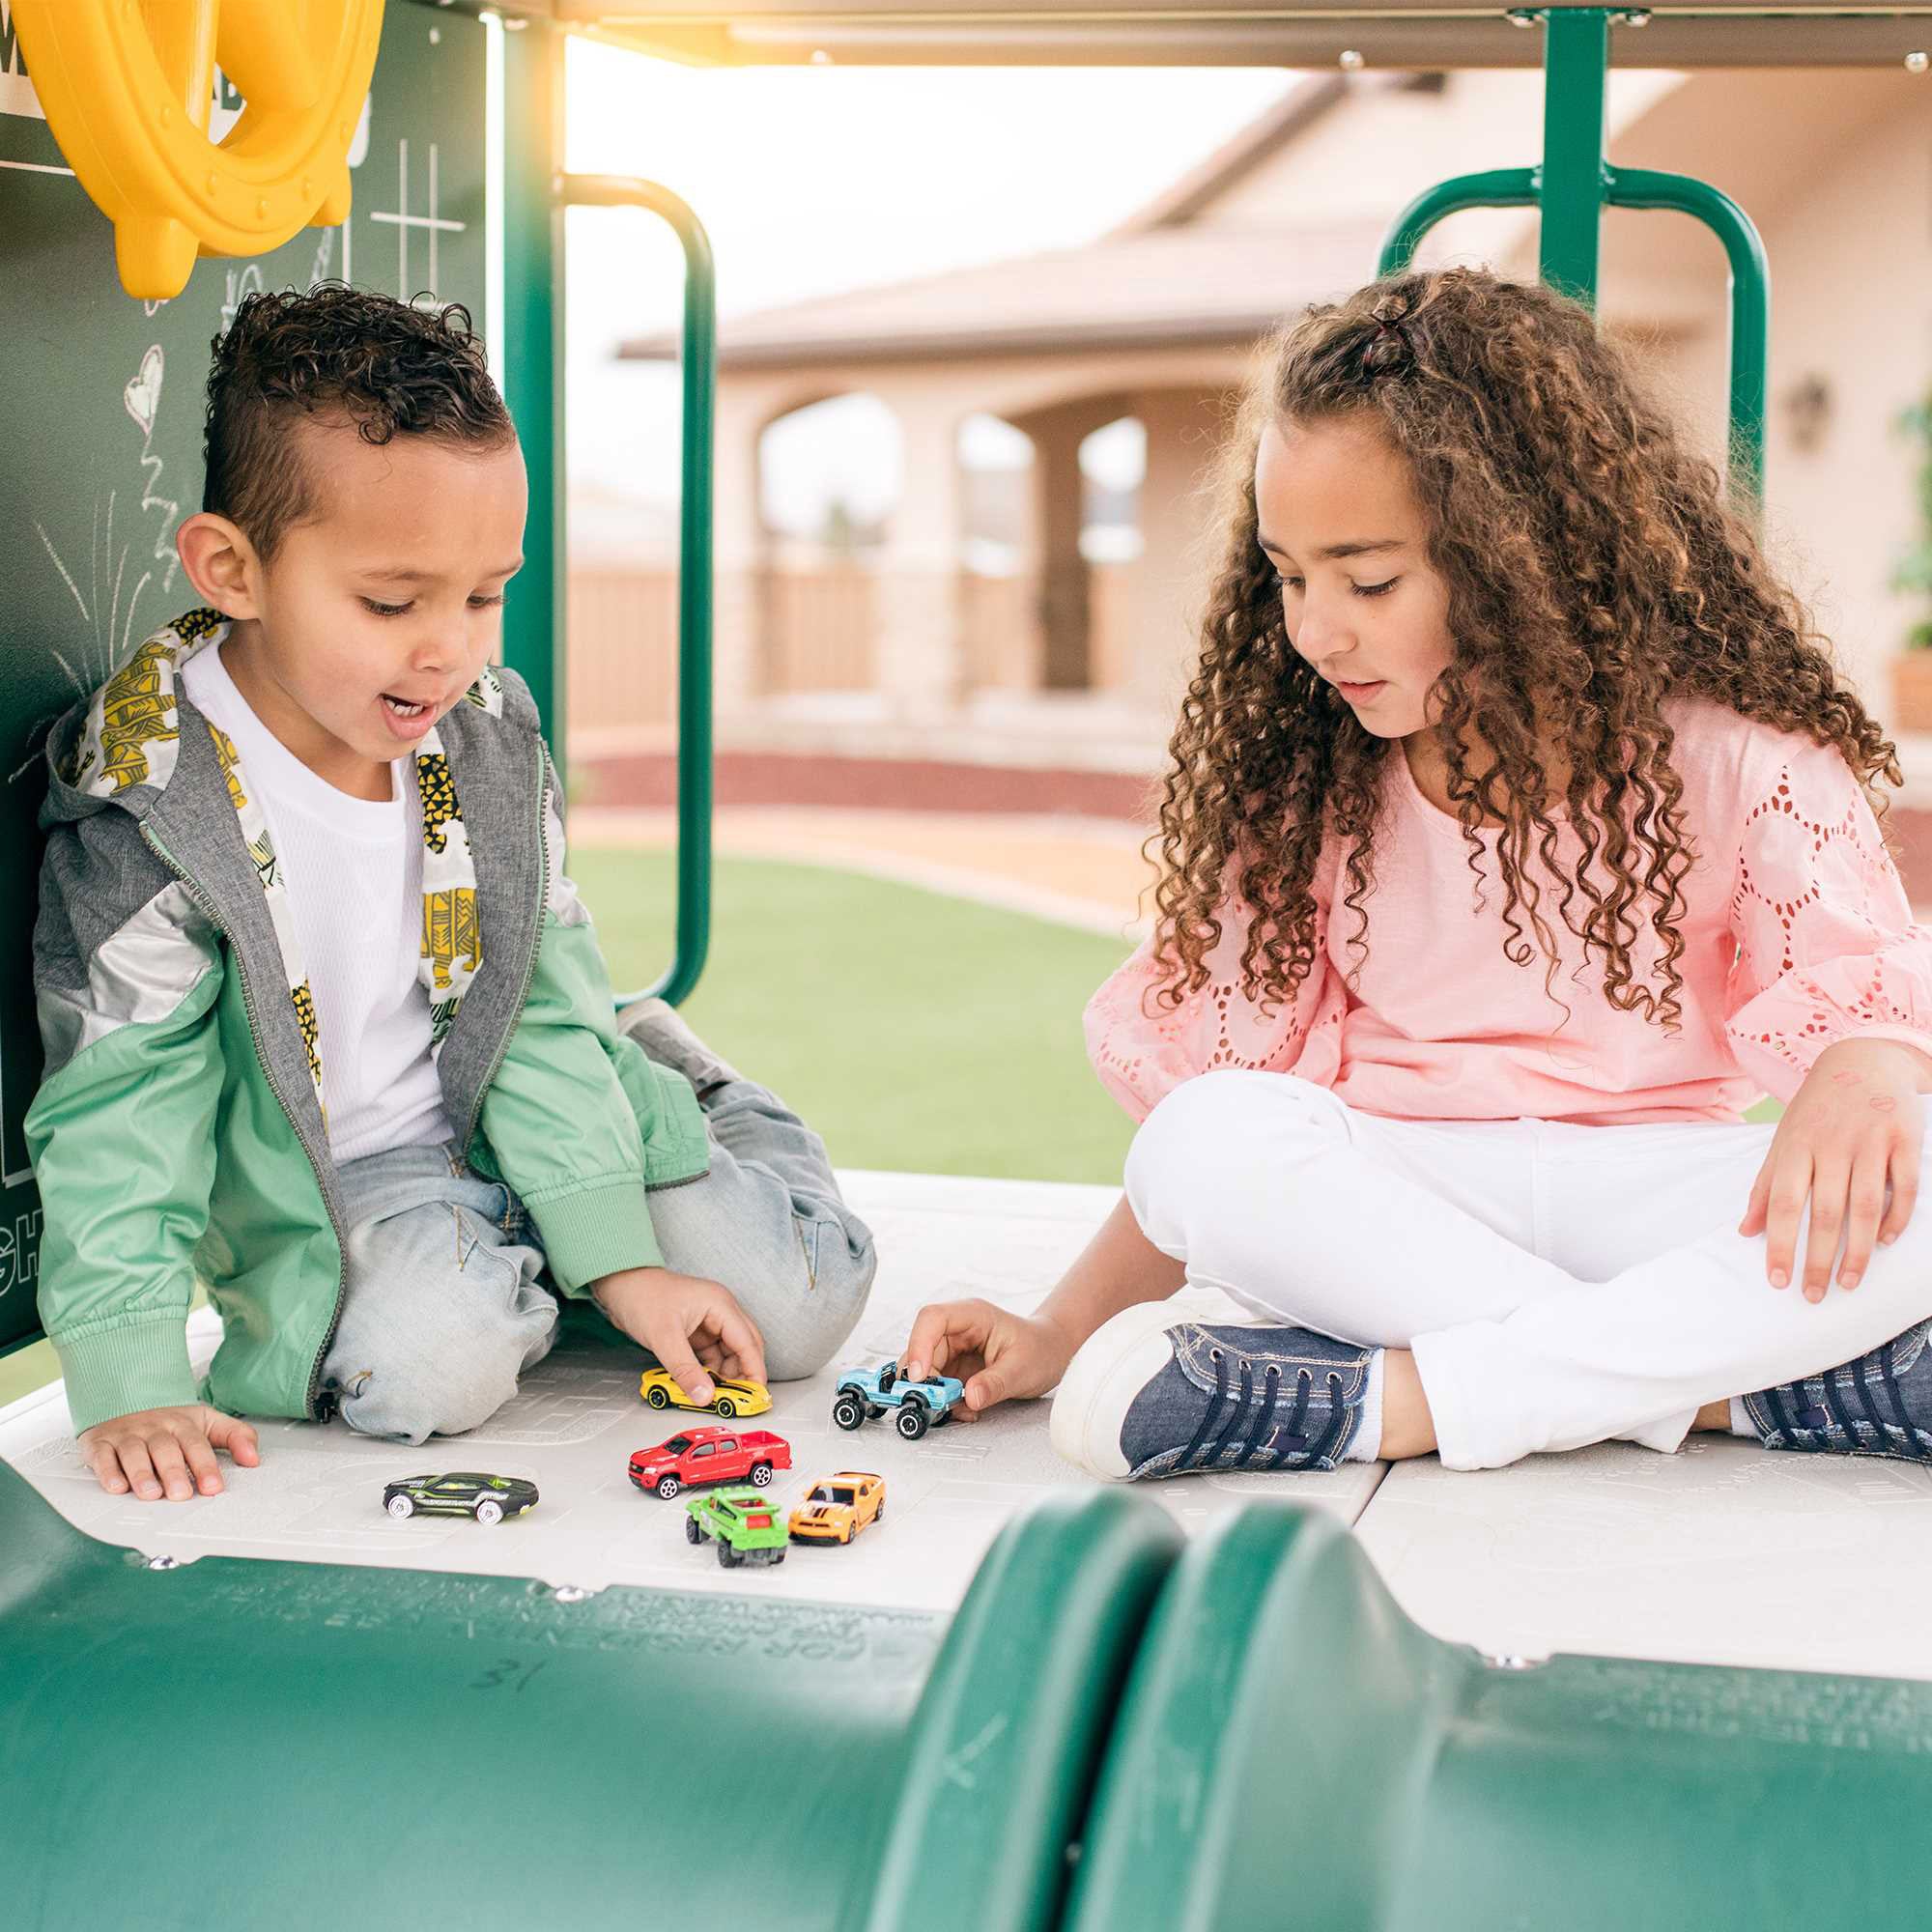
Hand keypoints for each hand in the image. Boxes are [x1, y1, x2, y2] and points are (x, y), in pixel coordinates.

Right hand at [78, 1403, 259, 1500]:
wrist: (126, 1399)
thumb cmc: (169, 1422)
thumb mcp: (207, 1422)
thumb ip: (235, 1437)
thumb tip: (254, 1458)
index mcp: (183, 1424)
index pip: (197, 1445)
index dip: (206, 1467)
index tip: (214, 1487)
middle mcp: (155, 1429)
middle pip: (166, 1449)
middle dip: (174, 1472)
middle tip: (180, 1494)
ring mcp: (127, 1435)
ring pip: (134, 1453)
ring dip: (142, 1475)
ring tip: (151, 1494)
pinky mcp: (100, 1443)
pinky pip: (102, 1456)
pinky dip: (108, 1472)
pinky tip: (116, 1486)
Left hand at [591, 1266, 765, 1404]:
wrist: (619, 1284)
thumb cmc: (642, 1296)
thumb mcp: (664, 1338)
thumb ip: (686, 1370)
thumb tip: (705, 1396)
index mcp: (720, 1305)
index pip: (748, 1343)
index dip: (754, 1371)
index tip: (755, 1397)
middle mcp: (720, 1311)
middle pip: (745, 1348)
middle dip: (743, 1374)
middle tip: (739, 1401)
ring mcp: (709, 1321)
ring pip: (729, 1354)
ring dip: (725, 1375)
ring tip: (716, 1397)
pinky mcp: (697, 1332)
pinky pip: (712, 1355)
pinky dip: (711, 1371)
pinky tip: (703, 1386)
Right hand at [902, 1298, 1078, 1417]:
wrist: (1050, 1353)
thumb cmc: (1041, 1350)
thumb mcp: (1022, 1369)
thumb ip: (995, 1383)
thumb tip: (969, 1398)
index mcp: (973, 1315)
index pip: (932, 1319)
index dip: (918, 1345)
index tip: (919, 1375)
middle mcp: (958, 1329)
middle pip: (922, 1348)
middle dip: (925, 1379)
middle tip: (935, 1403)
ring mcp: (954, 1348)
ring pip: (926, 1369)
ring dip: (934, 1392)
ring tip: (956, 1407)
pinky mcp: (954, 1368)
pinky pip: (937, 1384)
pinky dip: (944, 1400)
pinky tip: (964, 1408)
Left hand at [1739, 1038, 1929, 1300]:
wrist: (1861, 1061)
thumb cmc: (1816, 1111)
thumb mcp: (1784, 1141)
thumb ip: (1766, 1186)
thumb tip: (1745, 1231)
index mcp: (1796, 1146)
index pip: (1784, 1203)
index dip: (1780, 1244)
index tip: (1777, 1281)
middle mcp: (1831, 1144)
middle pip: (1825, 1212)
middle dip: (1818, 1259)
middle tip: (1813, 1295)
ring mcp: (1870, 1141)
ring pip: (1865, 1206)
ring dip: (1857, 1250)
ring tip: (1849, 1283)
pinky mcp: (1904, 1138)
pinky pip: (1903, 1186)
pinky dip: (1896, 1218)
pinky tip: (1886, 1244)